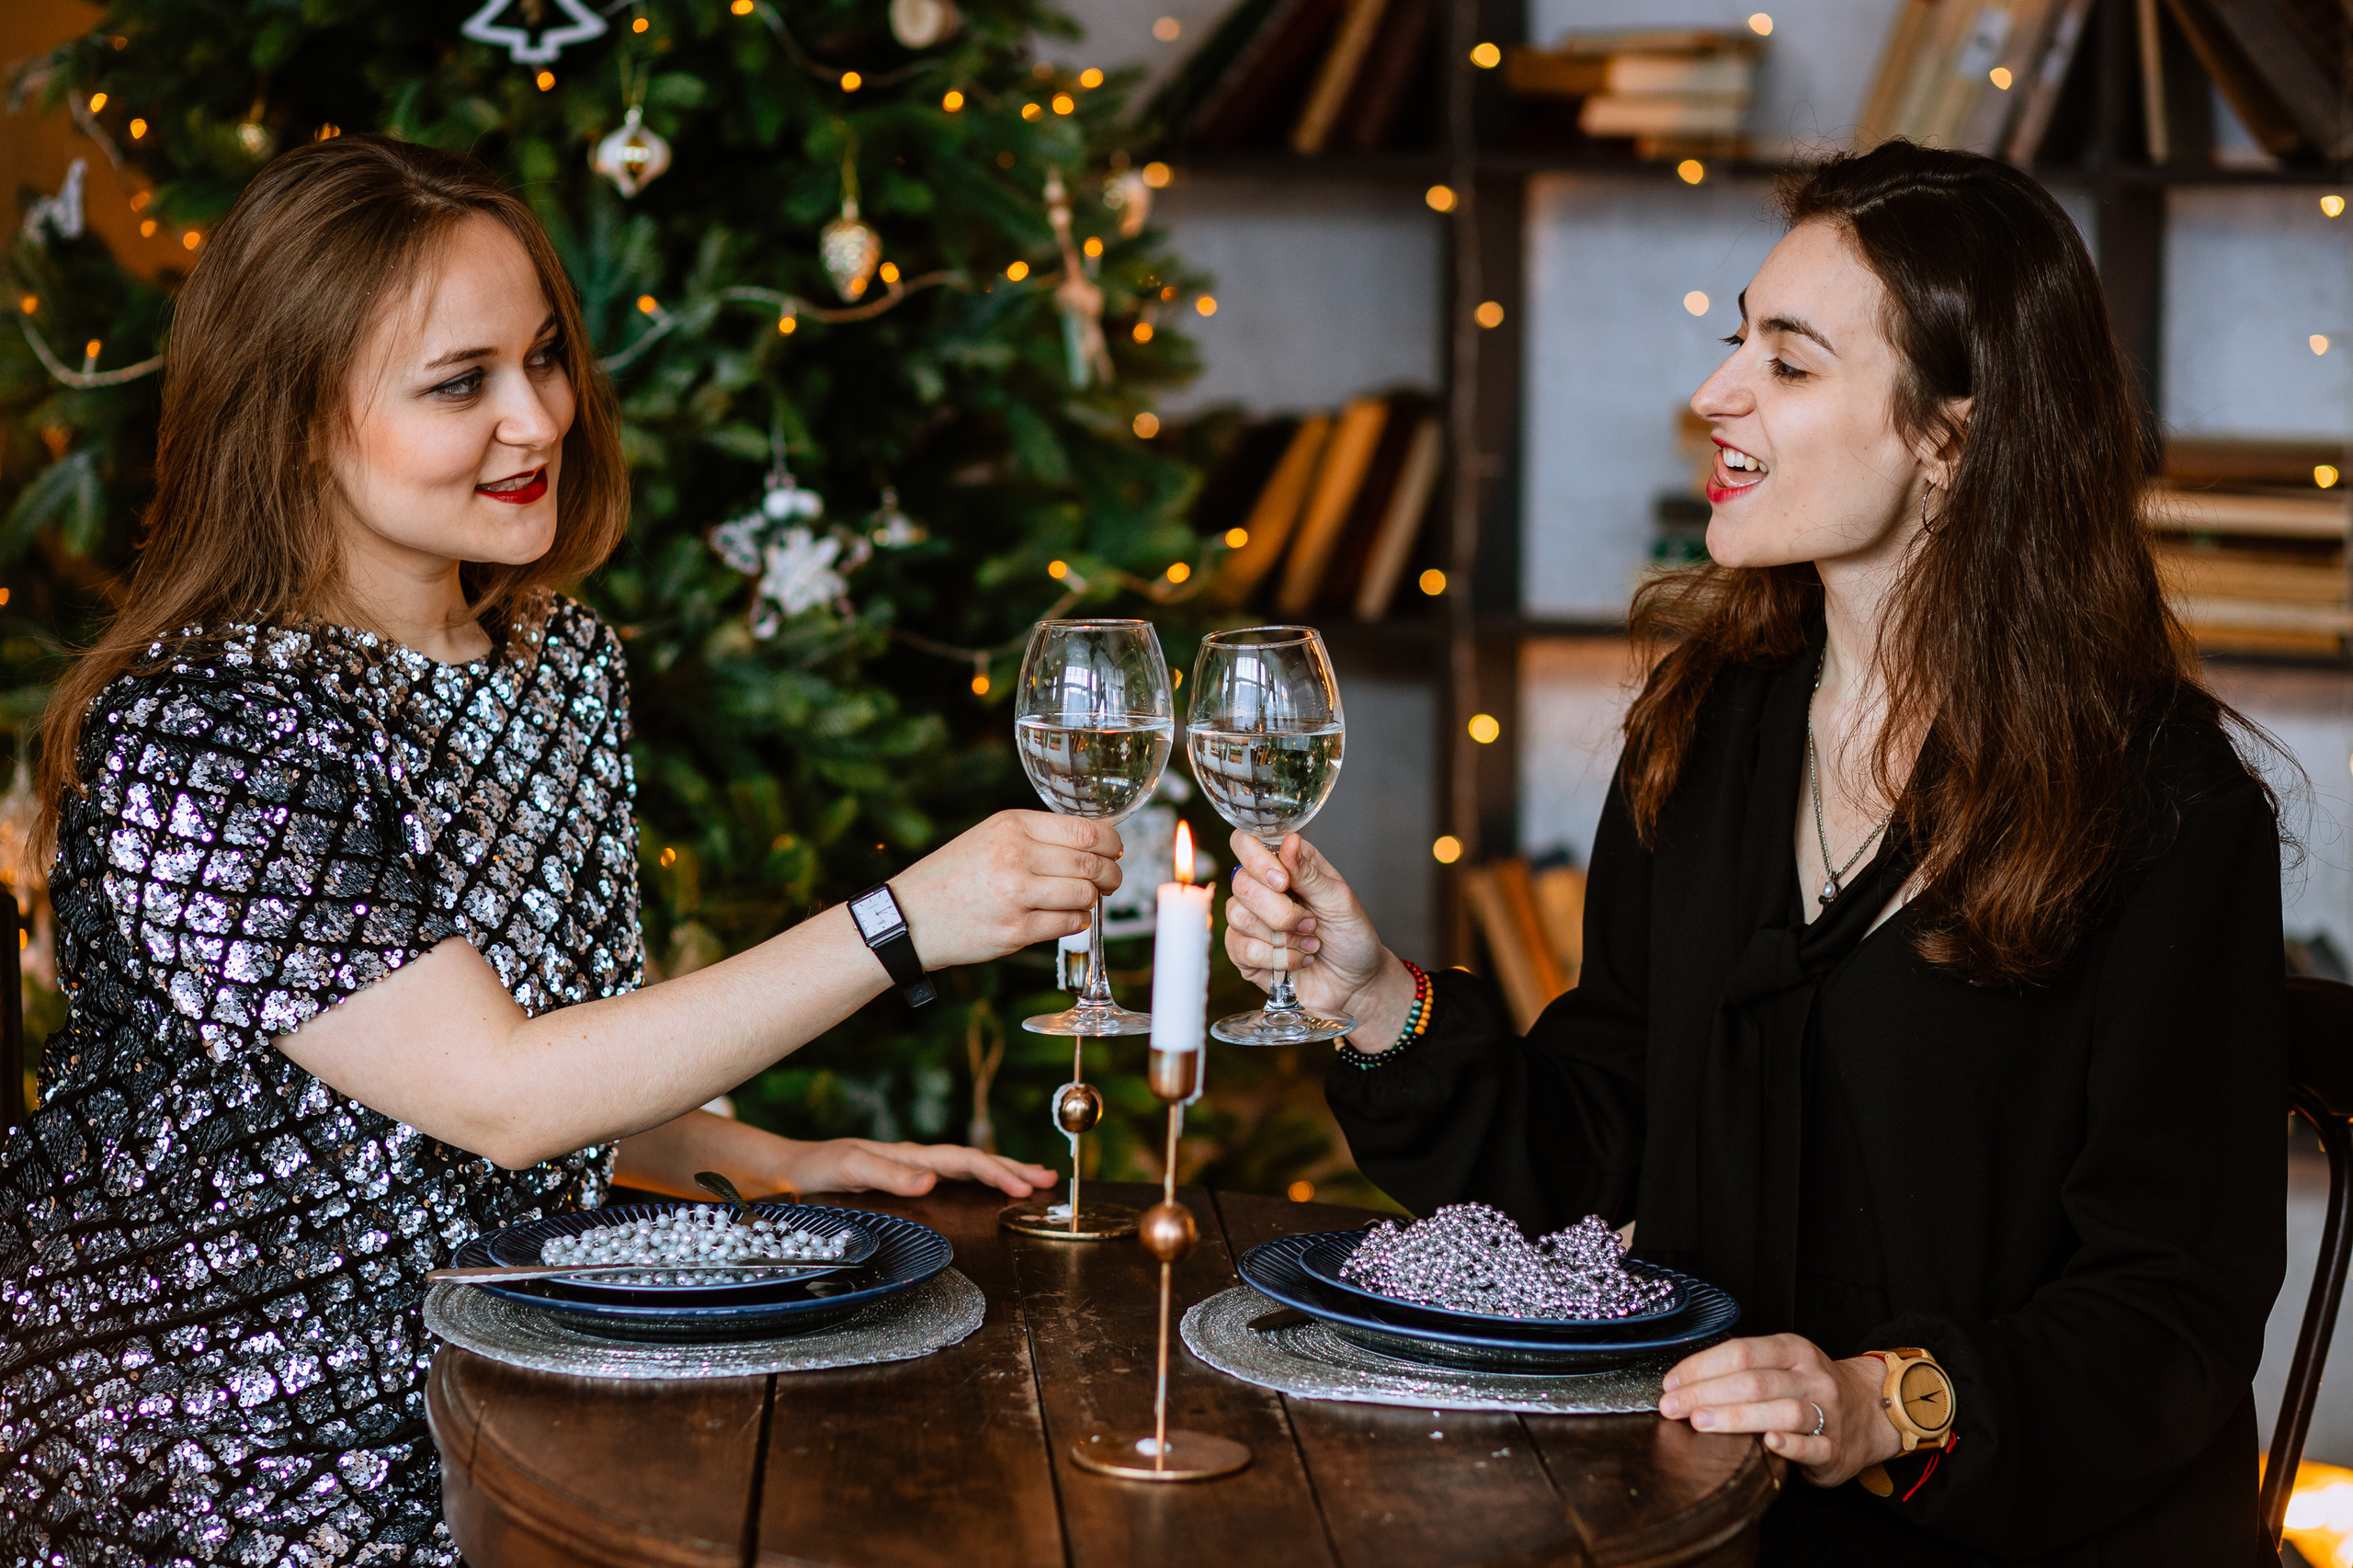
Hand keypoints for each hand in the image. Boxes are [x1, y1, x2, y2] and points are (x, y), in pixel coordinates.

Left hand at [777, 1138, 1058, 1198]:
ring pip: (968, 1170)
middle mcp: (918, 1161)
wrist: (791, 1170)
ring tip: (1034, 1182)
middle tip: (1048, 1178)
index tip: (1024, 1187)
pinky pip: (953, 1182)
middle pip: (976, 1161)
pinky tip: (988, 1194)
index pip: (965, 1161)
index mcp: (911, 1155)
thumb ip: (888, 1173)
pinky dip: (979, 1185)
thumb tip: (933, 1180)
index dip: (996, 1173)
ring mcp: (914, 1171)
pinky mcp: (906, 1183)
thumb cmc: (818, 1167)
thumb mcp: (849, 1168)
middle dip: (1013, 1169)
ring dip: (1002, 1174)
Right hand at [892, 809, 1121, 968]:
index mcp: (1012, 826)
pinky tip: (1068, 917)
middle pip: (1090, 864)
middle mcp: (1015, 856)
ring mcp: (1016, 895)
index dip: (1111, 843)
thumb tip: (1096, 841)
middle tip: (1111, 880)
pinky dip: (1077, 921)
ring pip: (1084, 895)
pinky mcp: (1015, 931)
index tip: (1114, 851)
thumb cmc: (954, 875)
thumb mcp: (990, 836)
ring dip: (1094, 899)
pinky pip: (1068, 924)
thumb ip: (1038, 836)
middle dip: (1111, 874)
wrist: (910, 917)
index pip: (1085, 830)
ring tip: (1086, 899)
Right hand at [1223, 831, 1416, 1045]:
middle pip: (1241, 884)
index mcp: (1285, 864)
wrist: (1355, 982)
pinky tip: (1298, 960)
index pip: (1245, 843)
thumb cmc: (1351, 936)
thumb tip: (1289, 841)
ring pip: (1238, 916)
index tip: (1284, 883)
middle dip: (1281, 912)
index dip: (1257, 861)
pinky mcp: (1244, 953)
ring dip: (1282, 937)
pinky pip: (1242, 948)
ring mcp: (1249, 921)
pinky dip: (1277, 958)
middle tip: (1311, 924)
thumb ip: (1309, 873)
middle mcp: (1262, 889)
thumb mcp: (1339, 900)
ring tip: (1310, 943)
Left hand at [1656, 1334, 1900, 1486]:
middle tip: (1672, 1407)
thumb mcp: (1782, 1363)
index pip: (1740, 1352)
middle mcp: (1811, 1376)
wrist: (1870, 1410)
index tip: (1670, 1383)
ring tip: (1701, 1423)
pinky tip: (1767, 1443)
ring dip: (1737, 1417)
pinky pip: (1814, 1445)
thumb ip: (1743, 1367)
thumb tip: (1684, 1379)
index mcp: (1792, 1350)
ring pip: (1781, 1410)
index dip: (1701, 1367)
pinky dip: (1790, 1444)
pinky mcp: (1837, 1447)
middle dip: (1705, 1394)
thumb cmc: (1808, 1387)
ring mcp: (1827, 1411)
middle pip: (1753, 1381)